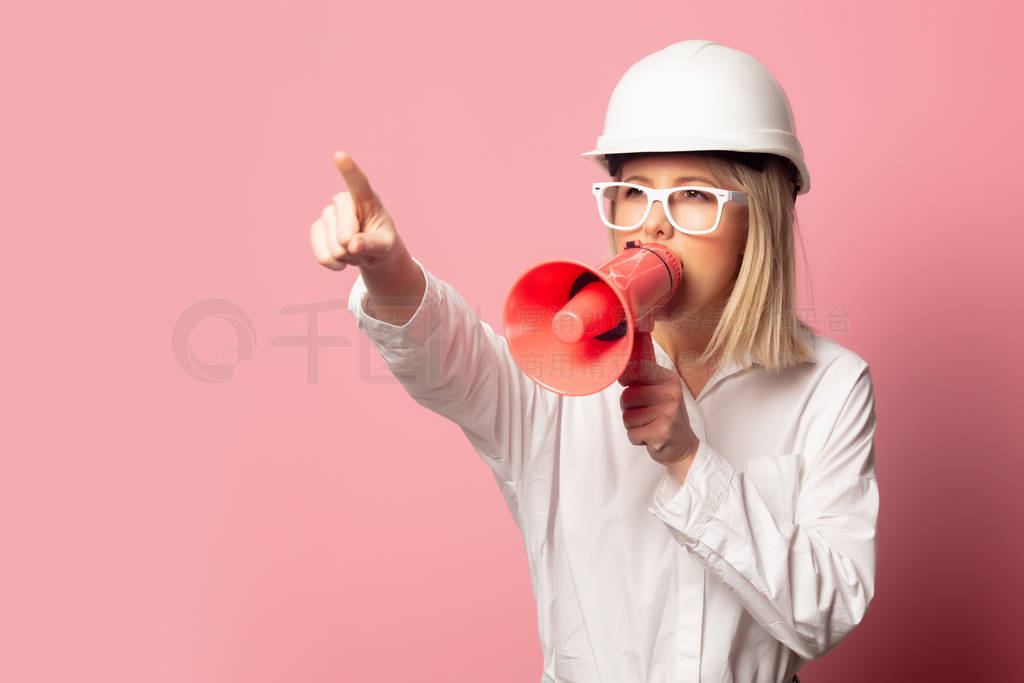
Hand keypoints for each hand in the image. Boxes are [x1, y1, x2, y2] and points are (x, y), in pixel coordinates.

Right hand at [310, 151, 402, 272]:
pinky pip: (322, 255)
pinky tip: (342, 259)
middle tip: (363, 245)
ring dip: (346, 257)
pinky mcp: (316, 229)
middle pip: (345, 233)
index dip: (348, 170)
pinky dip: (334, 263)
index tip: (339, 155)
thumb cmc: (383, 243)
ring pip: (333, 247)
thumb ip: (372, 243)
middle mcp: (343, 201)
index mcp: (366, 198)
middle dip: (355, 248)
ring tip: (355, 250)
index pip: (357, 182)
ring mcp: (327, 214)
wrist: (370, 253)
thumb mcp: (385, 246)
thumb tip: (351, 244)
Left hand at [618, 334, 699, 466]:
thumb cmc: (666, 416)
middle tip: (644, 413)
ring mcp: (668, 412)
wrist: (684, 446)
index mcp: (669, 379)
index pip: (638, 368)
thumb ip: (643, 378)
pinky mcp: (661, 432)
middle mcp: (670, 393)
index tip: (624, 381)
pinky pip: (631, 433)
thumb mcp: (661, 391)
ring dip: (632, 425)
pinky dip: (636, 438)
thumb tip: (618, 368)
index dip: (625, 376)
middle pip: (626, 396)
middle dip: (628, 408)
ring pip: (626, 416)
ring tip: (648, 425)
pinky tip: (650, 436)